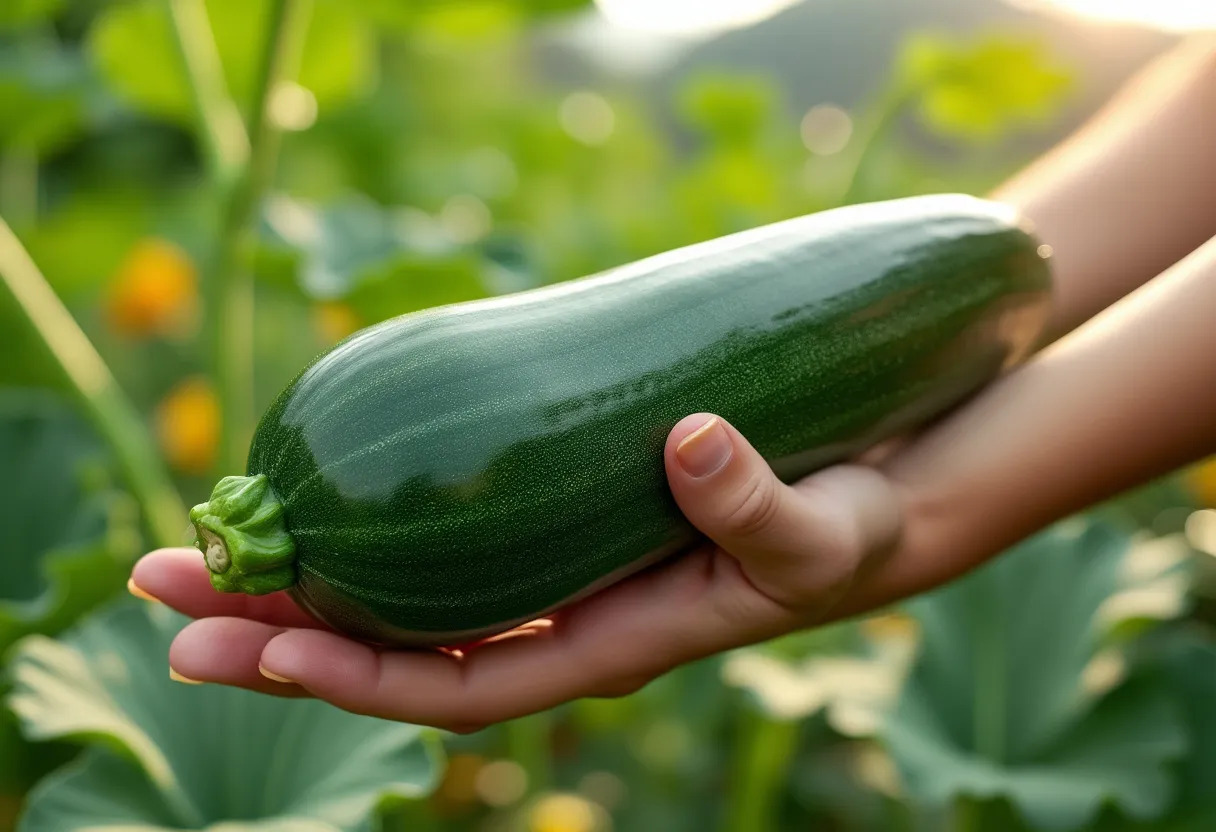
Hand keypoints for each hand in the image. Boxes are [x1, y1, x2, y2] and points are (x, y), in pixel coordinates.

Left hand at [130, 412, 905, 731]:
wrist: (874, 492)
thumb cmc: (856, 524)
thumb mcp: (822, 532)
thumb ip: (758, 505)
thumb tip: (684, 443)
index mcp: (613, 641)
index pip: (464, 684)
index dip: (361, 679)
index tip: (259, 654)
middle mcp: (566, 611)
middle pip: (403, 639)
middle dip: (284, 627)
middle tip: (164, 589)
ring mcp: (558, 561)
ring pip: (412, 583)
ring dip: (310, 570)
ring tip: (207, 540)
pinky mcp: (563, 506)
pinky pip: (451, 528)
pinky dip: (381, 517)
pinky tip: (330, 482)